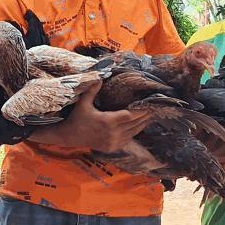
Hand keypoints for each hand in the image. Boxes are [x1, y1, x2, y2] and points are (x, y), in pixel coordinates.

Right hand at [34, 80, 154, 151]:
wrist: (70, 136)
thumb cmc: (77, 118)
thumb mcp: (83, 103)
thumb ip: (92, 90)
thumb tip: (99, 76)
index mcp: (107, 121)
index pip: (129, 115)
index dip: (141, 111)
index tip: (149, 106)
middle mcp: (112, 133)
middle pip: (134, 124)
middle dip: (145, 117)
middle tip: (155, 110)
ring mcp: (113, 142)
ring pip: (133, 133)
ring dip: (142, 125)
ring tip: (150, 118)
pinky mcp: (112, 147)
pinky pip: (127, 140)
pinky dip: (134, 133)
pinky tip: (139, 127)